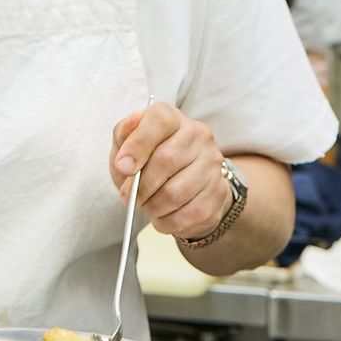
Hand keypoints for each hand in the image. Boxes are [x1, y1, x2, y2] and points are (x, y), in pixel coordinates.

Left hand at [109, 102, 230, 240]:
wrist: (183, 180)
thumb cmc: (148, 158)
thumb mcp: (128, 143)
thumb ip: (123, 136)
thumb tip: (124, 142)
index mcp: (172, 118)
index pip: (159, 120)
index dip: (137, 145)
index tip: (122, 167)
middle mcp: (198, 136)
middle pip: (166, 160)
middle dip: (140, 185)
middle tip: (128, 196)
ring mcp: (212, 164)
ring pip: (176, 192)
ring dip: (152, 206)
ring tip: (144, 206)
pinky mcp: (218, 193)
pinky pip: (189, 214)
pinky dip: (167, 221)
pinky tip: (160, 216)